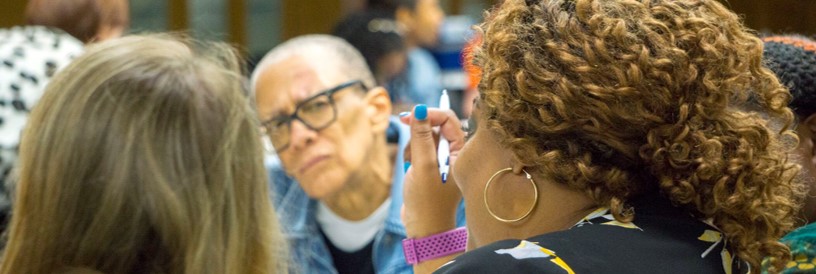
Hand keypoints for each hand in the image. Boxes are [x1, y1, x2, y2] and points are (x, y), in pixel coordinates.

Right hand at [400, 104, 465, 237]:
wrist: (424, 228)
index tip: (408, 117)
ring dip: (414, 144)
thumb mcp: (422, 165)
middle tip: (405, 135)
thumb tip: (418, 109)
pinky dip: (412, 153)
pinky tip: (409, 167)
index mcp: (461, 151)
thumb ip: (421, 136)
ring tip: (410, 162)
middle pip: (436, 126)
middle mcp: (455, 153)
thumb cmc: (427, 200)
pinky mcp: (432, 167)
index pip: (448, 119)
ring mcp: (443, 160)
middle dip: (419, 131)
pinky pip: (420, 149)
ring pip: (426, 137)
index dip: (428, 114)